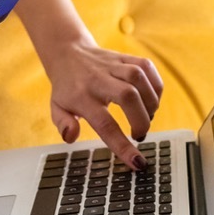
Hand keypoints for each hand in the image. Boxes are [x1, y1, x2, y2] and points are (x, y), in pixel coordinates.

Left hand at [46, 41, 162, 169]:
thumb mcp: (57, 108)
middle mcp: (98, 79)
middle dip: (142, 121)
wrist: (68, 52)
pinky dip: (156, 86)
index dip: (122, 144)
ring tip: (147, 117)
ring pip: (139, 78)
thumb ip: (63, 124)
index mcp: (81, 97)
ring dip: (151, 103)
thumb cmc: (66, 87)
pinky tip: (152, 99)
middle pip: (128, 96)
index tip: (137, 162)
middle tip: (140, 135)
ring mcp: (112, 65)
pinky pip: (147, 66)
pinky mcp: (124, 57)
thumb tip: (70, 137)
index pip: (104, 124)